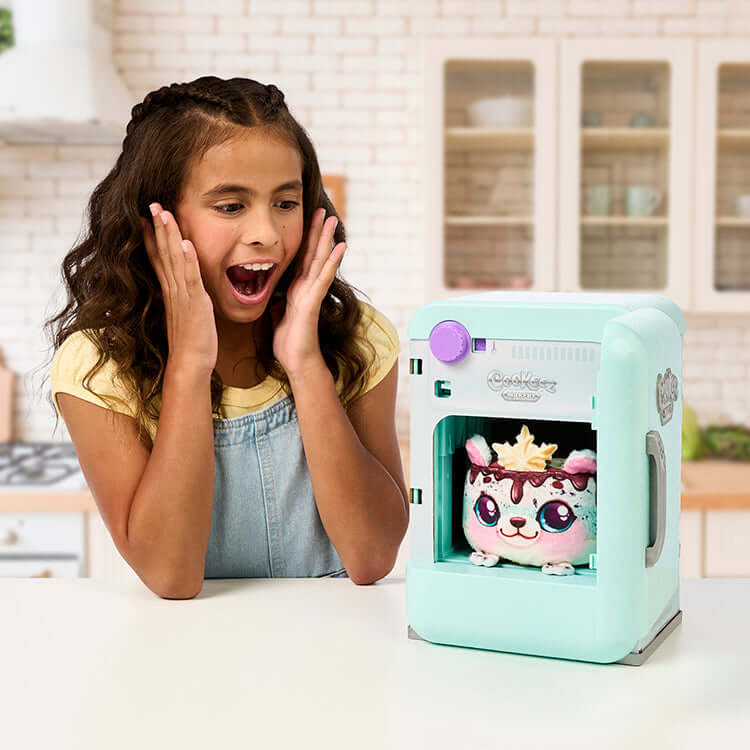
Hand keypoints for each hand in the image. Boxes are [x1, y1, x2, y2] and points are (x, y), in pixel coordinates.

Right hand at [141, 203, 217, 374]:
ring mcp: (182, 295)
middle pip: (162, 252)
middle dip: (157, 227)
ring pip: (173, 259)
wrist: (190, 362)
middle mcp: (172, 289)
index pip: (157, 258)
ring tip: (164, 213)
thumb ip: (182, 297)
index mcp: (170, 291)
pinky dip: (187, 259)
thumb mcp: (185, 312)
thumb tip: (182, 287)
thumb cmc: (191, 341)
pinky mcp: (194, 302)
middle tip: (152, 203)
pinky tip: (185, 243)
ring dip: (169, 235)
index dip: (152, 236)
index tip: (146, 217)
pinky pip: (190, 277)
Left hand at [270, 208, 346, 378]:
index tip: (308, 221)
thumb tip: (272, 297)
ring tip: (334, 221)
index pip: (302, 259)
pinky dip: (331, 262)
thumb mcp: (276, 317)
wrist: (297, 361)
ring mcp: (312, 293)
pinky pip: (323, 277)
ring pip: (321, 261)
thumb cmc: (288, 343)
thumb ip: (278, 303)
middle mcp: (307, 288)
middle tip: (323, 211)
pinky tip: (340, 248)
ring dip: (327, 240)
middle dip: (318, 233)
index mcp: (297, 289)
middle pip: (313, 254)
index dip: (306, 240)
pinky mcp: (313, 302)